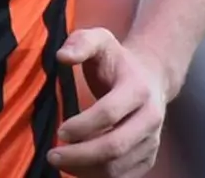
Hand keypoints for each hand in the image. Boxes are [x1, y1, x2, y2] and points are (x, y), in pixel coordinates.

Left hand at [47, 27, 168, 177]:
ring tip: (61, 162)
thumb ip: (80, 42)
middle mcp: (151, 117)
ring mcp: (152, 140)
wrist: (150, 76)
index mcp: (138, 88)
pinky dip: (98, 177)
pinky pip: (124, 177)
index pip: (109, 113)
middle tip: (53, 155)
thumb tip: (62, 57)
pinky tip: (78, 169)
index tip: (60, 131)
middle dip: (80, 156)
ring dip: (86, 170)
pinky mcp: (148, 156)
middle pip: (115, 147)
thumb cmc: (117, 60)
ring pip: (119, 168)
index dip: (82, 126)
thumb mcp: (100, 40)